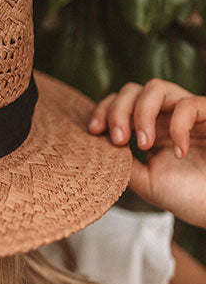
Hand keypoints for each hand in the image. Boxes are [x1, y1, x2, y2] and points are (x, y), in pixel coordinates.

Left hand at [88, 79, 205, 228]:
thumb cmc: (188, 196)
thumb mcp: (145, 181)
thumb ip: (122, 162)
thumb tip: (98, 143)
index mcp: (150, 129)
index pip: (120, 103)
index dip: (104, 110)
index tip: (94, 131)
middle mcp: (166, 116)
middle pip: (132, 89)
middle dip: (117, 110)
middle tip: (118, 140)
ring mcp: (188, 114)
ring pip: (156, 87)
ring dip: (141, 113)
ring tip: (144, 143)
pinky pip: (188, 105)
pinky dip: (177, 127)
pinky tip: (179, 152)